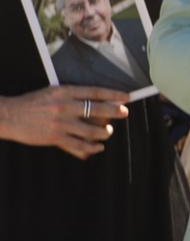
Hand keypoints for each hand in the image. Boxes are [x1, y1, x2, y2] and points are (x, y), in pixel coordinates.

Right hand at [0, 85, 128, 157]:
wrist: (9, 115)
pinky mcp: (55, 138)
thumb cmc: (32, 103)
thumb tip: (96, 102)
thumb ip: (72, 97)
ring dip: (105, 133)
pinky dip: (92, 148)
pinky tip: (98, 148)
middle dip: (115, 112)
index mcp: (64, 92)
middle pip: (97, 110)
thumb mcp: (52, 93)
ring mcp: (61, 124)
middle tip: (124, 113)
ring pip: (92, 131)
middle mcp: (65, 107)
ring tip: (108, 132)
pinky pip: (80, 146)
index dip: (113, 95)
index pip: (95, 92)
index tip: (127, 97)